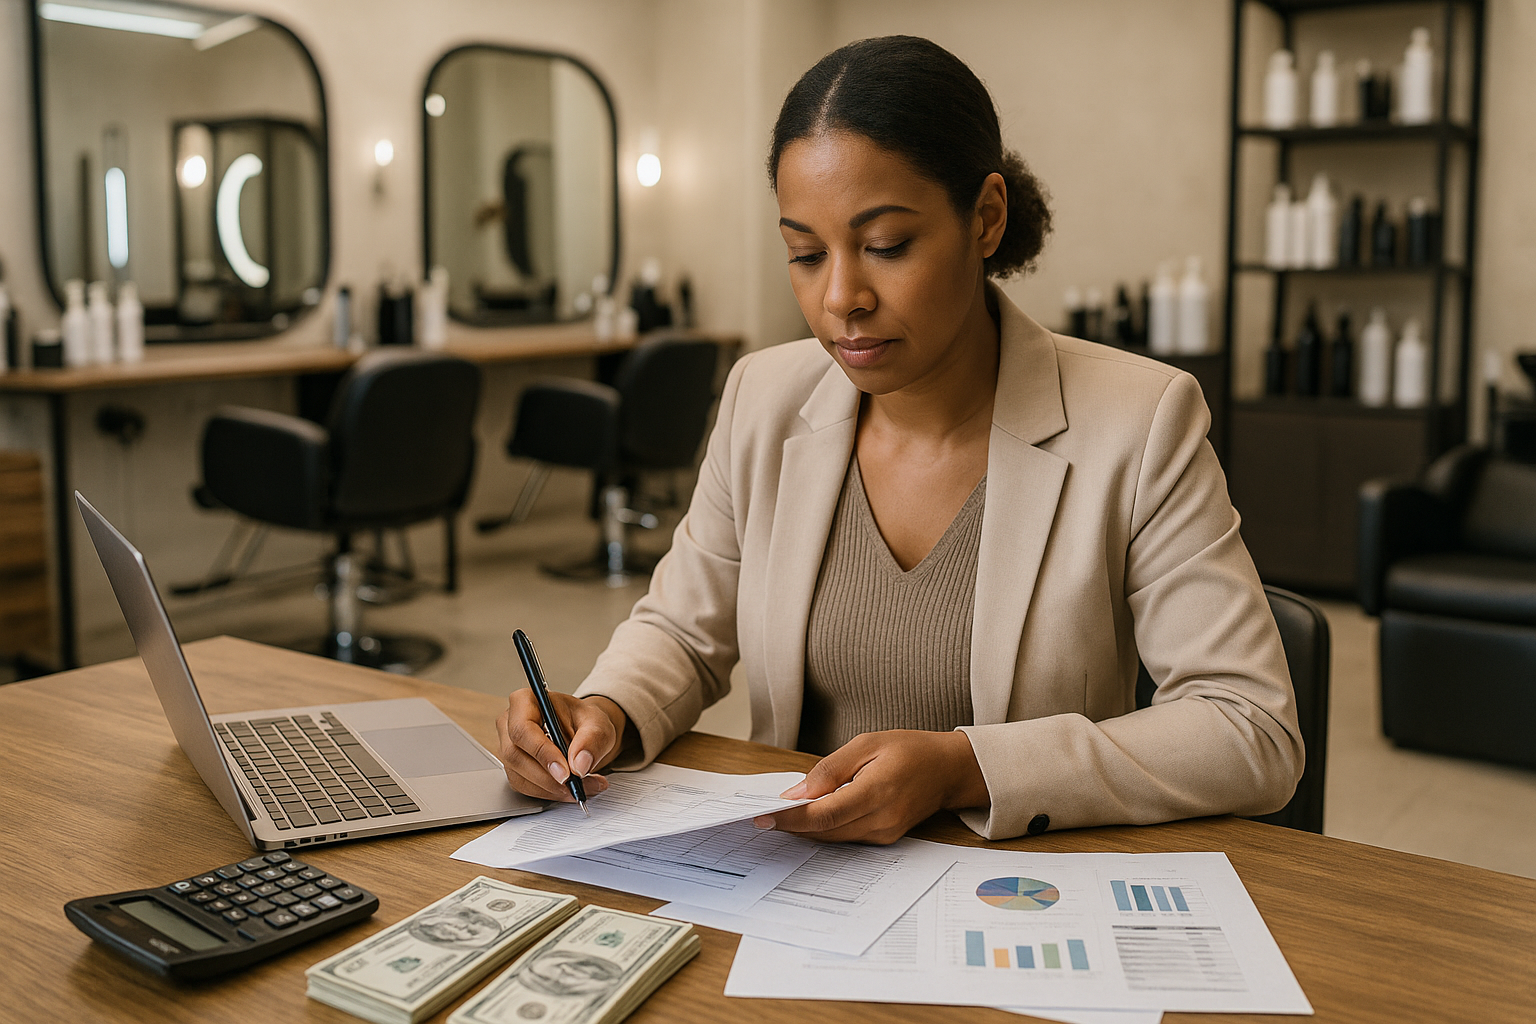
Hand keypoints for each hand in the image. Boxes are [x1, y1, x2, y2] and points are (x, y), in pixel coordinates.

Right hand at [495, 691, 627, 802]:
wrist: (583, 731)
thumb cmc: (584, 720)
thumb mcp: (597, 723)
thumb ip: (592, 740)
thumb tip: (579, 765)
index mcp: (525, 701)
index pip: (523, 729)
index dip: (542, 753)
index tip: (565, 772)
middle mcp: (509, 723)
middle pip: (516, 756)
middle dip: (549, 777)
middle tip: (578, 785)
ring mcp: (508, 747)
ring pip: (520, 776)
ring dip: (552, 789)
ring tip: (583, 787)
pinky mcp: (514, 768)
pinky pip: (525, 787)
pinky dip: (550, 793)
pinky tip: (571, 790)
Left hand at [754, 730, 989, 843]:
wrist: (948, 770)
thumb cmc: (910, 750)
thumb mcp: (867, 744)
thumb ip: (830, 769)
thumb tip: (797, 793)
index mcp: (877, 792)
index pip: (824, 814)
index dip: (791, 819)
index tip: (763, 816)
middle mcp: (881, 820)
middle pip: (824, 831)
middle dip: (792, 825)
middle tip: (762, 815)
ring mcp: (884, 834)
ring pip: (833, 837)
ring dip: (806, 828)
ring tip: (781, 814)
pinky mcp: (885, 838)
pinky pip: (846, 837)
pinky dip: (825, 827)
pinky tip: (811, 815)